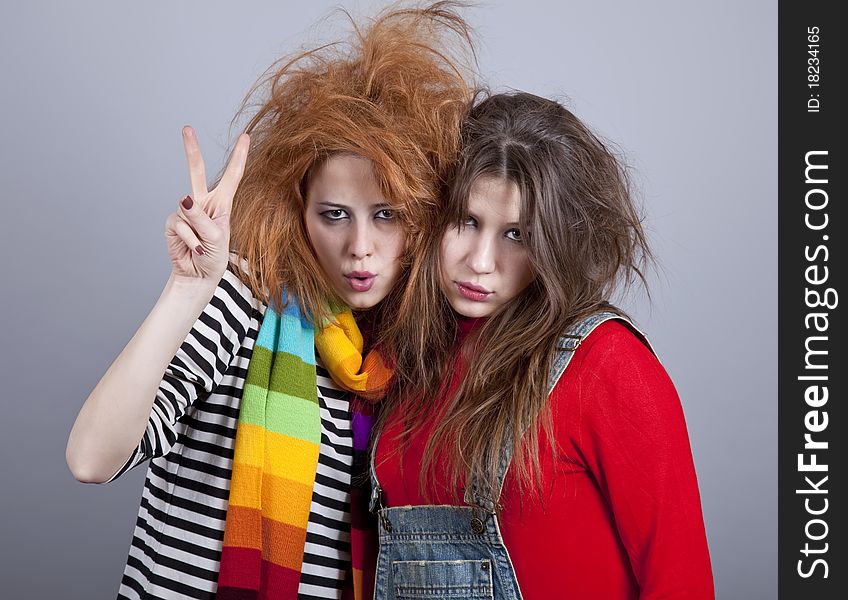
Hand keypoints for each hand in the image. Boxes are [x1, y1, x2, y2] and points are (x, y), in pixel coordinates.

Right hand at [165, 126, 249, 282]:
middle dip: (191, 150)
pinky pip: (178, 225)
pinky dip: (187, 239)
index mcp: (222, 204)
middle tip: (186, 128)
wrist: (198, 275)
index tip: (245, 136)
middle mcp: (203, 203)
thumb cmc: (214, 257)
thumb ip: (200, 218)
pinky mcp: (172, 222)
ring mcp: (186, 211)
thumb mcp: (216, 238)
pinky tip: (192, 248)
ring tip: (202, 246)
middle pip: (196, 172)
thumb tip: (182, 198)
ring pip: (186, 209)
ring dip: (196, 233)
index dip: (239, 156)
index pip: (232, 176)